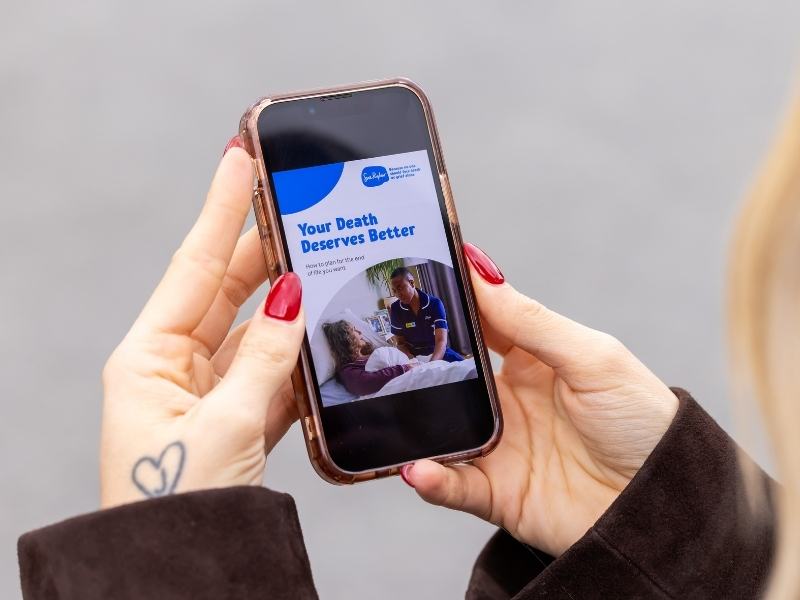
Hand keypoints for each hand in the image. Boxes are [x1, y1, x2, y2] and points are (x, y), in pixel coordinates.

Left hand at [100, 138, 304, 507]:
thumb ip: (265, 358)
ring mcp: (207, 392)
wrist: (181, 573)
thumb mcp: (225, 425)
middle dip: (265, 250)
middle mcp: (173, 367)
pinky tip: (325, 337)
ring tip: (323, 266)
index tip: (240, 158)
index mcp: (148, 359)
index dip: (222, 210)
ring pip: (256, 331)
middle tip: (299, 207)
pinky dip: (299, 357)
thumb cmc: (178, 505)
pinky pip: (271, 372)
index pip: (194, 267)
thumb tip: (295, 298)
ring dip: (290, 306)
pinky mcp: (235, 417)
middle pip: (227, 291)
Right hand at [402, 243, 677, 556]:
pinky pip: (453, 485)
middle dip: (414, 363)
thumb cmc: (643, 422)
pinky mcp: (497, 492)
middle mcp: (508, 401)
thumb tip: (481, 271)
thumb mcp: (592, 358)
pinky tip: (417, 468)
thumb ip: (532, 321)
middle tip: (380, 347)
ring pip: (440, 429)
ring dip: (412, 424)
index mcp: (532, 360)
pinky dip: (431, 479)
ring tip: (385, 412)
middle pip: (449, 376)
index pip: (480, 323)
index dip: (449, 302)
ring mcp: (499, 446)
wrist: (669, 506)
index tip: (412, 276)